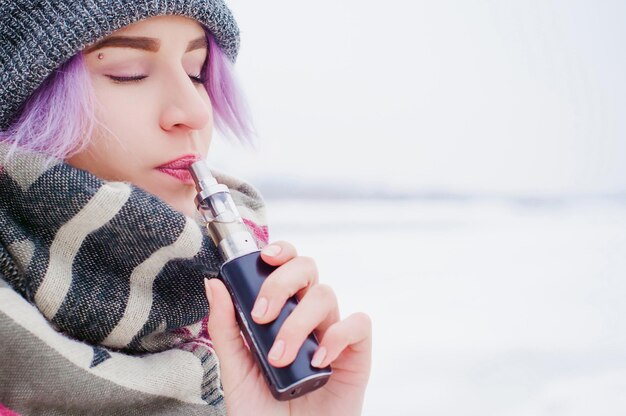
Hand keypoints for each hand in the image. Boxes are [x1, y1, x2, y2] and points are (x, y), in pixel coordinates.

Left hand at [204, 240, 371, 415]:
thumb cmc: (259, 411)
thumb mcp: (234, 369)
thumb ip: (225, 327)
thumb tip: (214, 283)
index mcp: (281, 312)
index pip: (287, 267)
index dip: (282, 252)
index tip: (265, 258)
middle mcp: (307, 317)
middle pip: (308, 270)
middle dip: (283, 282)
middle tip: (261, 315)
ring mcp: (332, 334)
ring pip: (326, 295)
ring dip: (299, 322)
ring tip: (280, 357)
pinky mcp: (355, 356)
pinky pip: (359, 324)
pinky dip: (338, 334)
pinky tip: (317, 358)